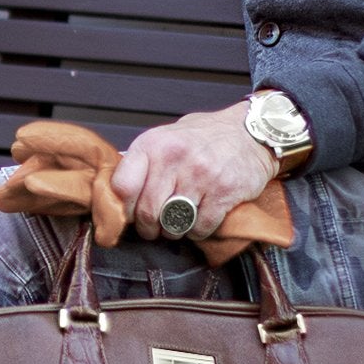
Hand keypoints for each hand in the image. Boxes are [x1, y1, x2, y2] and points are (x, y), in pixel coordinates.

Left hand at [110, 103, 277, 240]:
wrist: (250, 132)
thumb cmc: (204, 138)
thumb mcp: (166, 137)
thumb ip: (142, 163)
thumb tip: (113, 192)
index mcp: (153, 144)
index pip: (122, 187)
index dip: (124, 208)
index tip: (130, 214)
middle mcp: (175, 158)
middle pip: (147, 212)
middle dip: (149, 228)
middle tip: (154, 228)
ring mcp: (201, 175)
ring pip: (173, 223)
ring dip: (174, 231)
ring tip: (178, 221)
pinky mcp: (224, 192)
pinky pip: (200, 228)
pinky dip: (198, 231)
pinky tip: (200, 218)